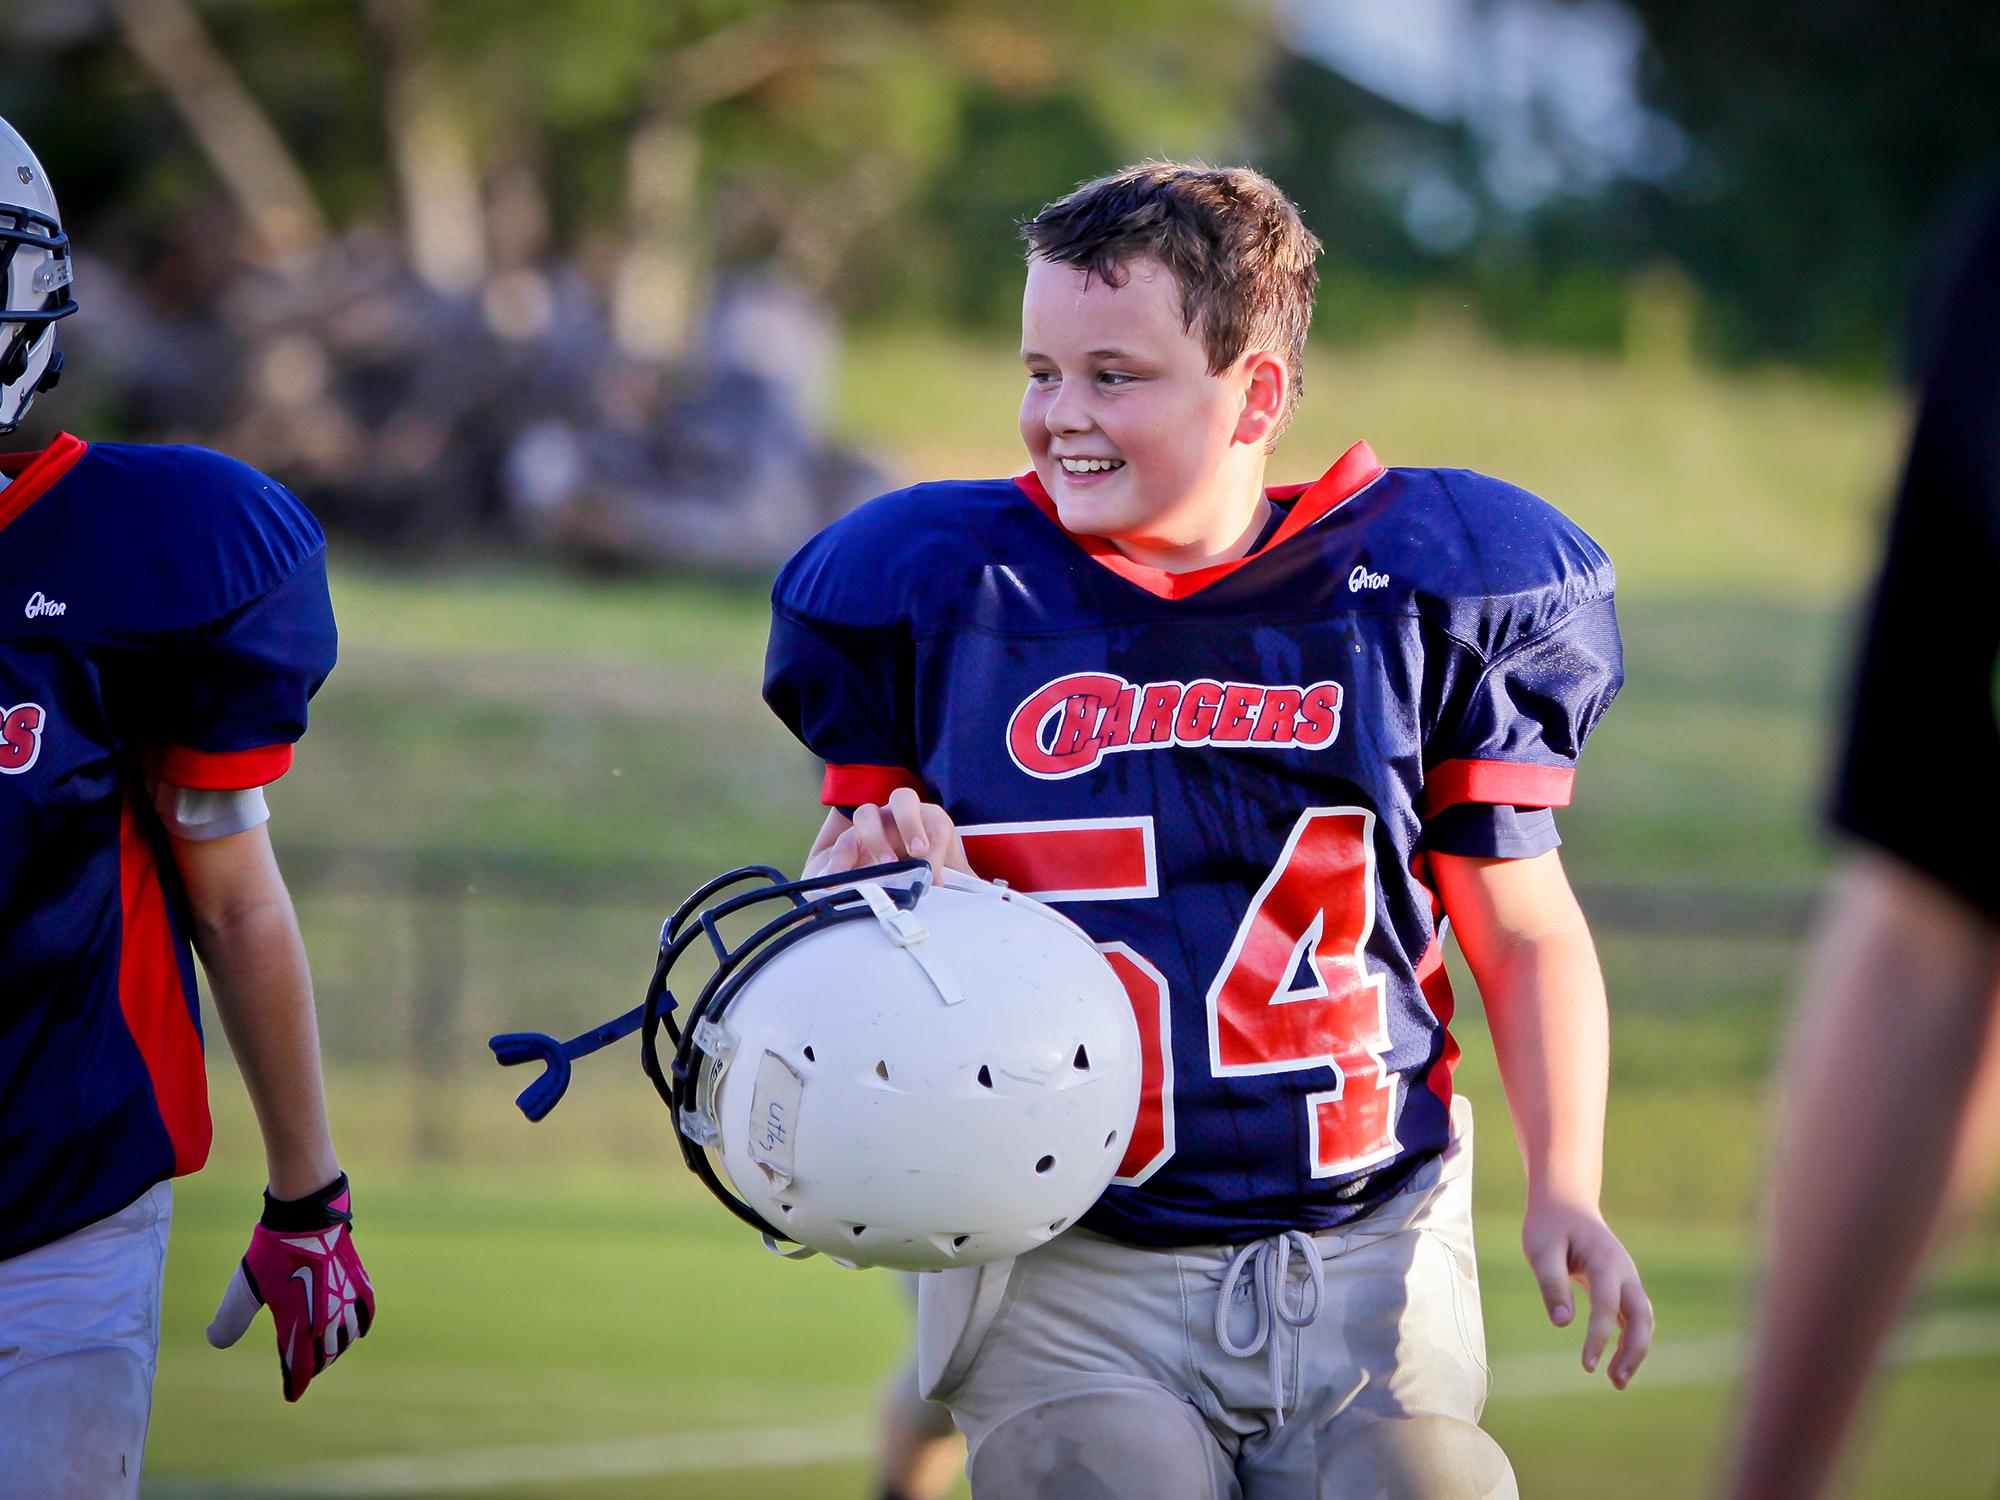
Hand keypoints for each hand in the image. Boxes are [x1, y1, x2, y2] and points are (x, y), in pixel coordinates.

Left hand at [207, 1173, 374, 1401]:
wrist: (309, 1217)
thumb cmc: (274, 1253)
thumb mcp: (245, 1287)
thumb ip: (230, 1319)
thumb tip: (216, 1340)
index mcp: (299, 1325)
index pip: (300, 1366)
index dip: (295, 1383)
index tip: (291, 1395)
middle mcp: (327, 1319)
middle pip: (326, 1355)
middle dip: (315, 1366)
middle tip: (305, 1371)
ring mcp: (346, 1300)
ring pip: (347, 1337)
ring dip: (337, 1348)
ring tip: (328, 1351)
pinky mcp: (358, 1281)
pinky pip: (365, 1312)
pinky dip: (361, 1325)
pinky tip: (358, 1330)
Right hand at [805, 786, 973, 881]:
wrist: (889, 886)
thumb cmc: (926, 878)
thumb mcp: (948, 882)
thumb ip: (964, 886)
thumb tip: (988, 896)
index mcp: (928, 822)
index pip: (935, 821)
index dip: (936, 840)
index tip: (934, 868)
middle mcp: (898, 817)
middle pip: (904, 799)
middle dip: (911, 822)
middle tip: (918, 852)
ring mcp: (870, 827)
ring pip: (867, 813)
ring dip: (875, 837)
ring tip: (883, 868)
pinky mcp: (845, 844)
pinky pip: (840, 844)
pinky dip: (839, 861)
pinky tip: (840, 881)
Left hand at [1521, 1198, 1651, 1388]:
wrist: (1565, 1201)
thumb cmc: (1549, 1225)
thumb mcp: (1540, 1249)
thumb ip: (1551, 1283)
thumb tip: (1562, 1323)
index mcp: (1605, 1260)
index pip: (1608, 1305)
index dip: (1599, 1336)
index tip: (1586, 1365)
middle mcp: (1624, 1271)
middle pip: (1642, 1316)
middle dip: (1633, 1351)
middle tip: (1614, 1382)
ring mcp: (1627, 1279)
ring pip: (1643, 1319)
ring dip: (1635, 1350)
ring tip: (1616, 1381)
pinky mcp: (1621, 1286)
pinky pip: (1633, 1317)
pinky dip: (1629, 1340)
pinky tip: (1616, 1362)